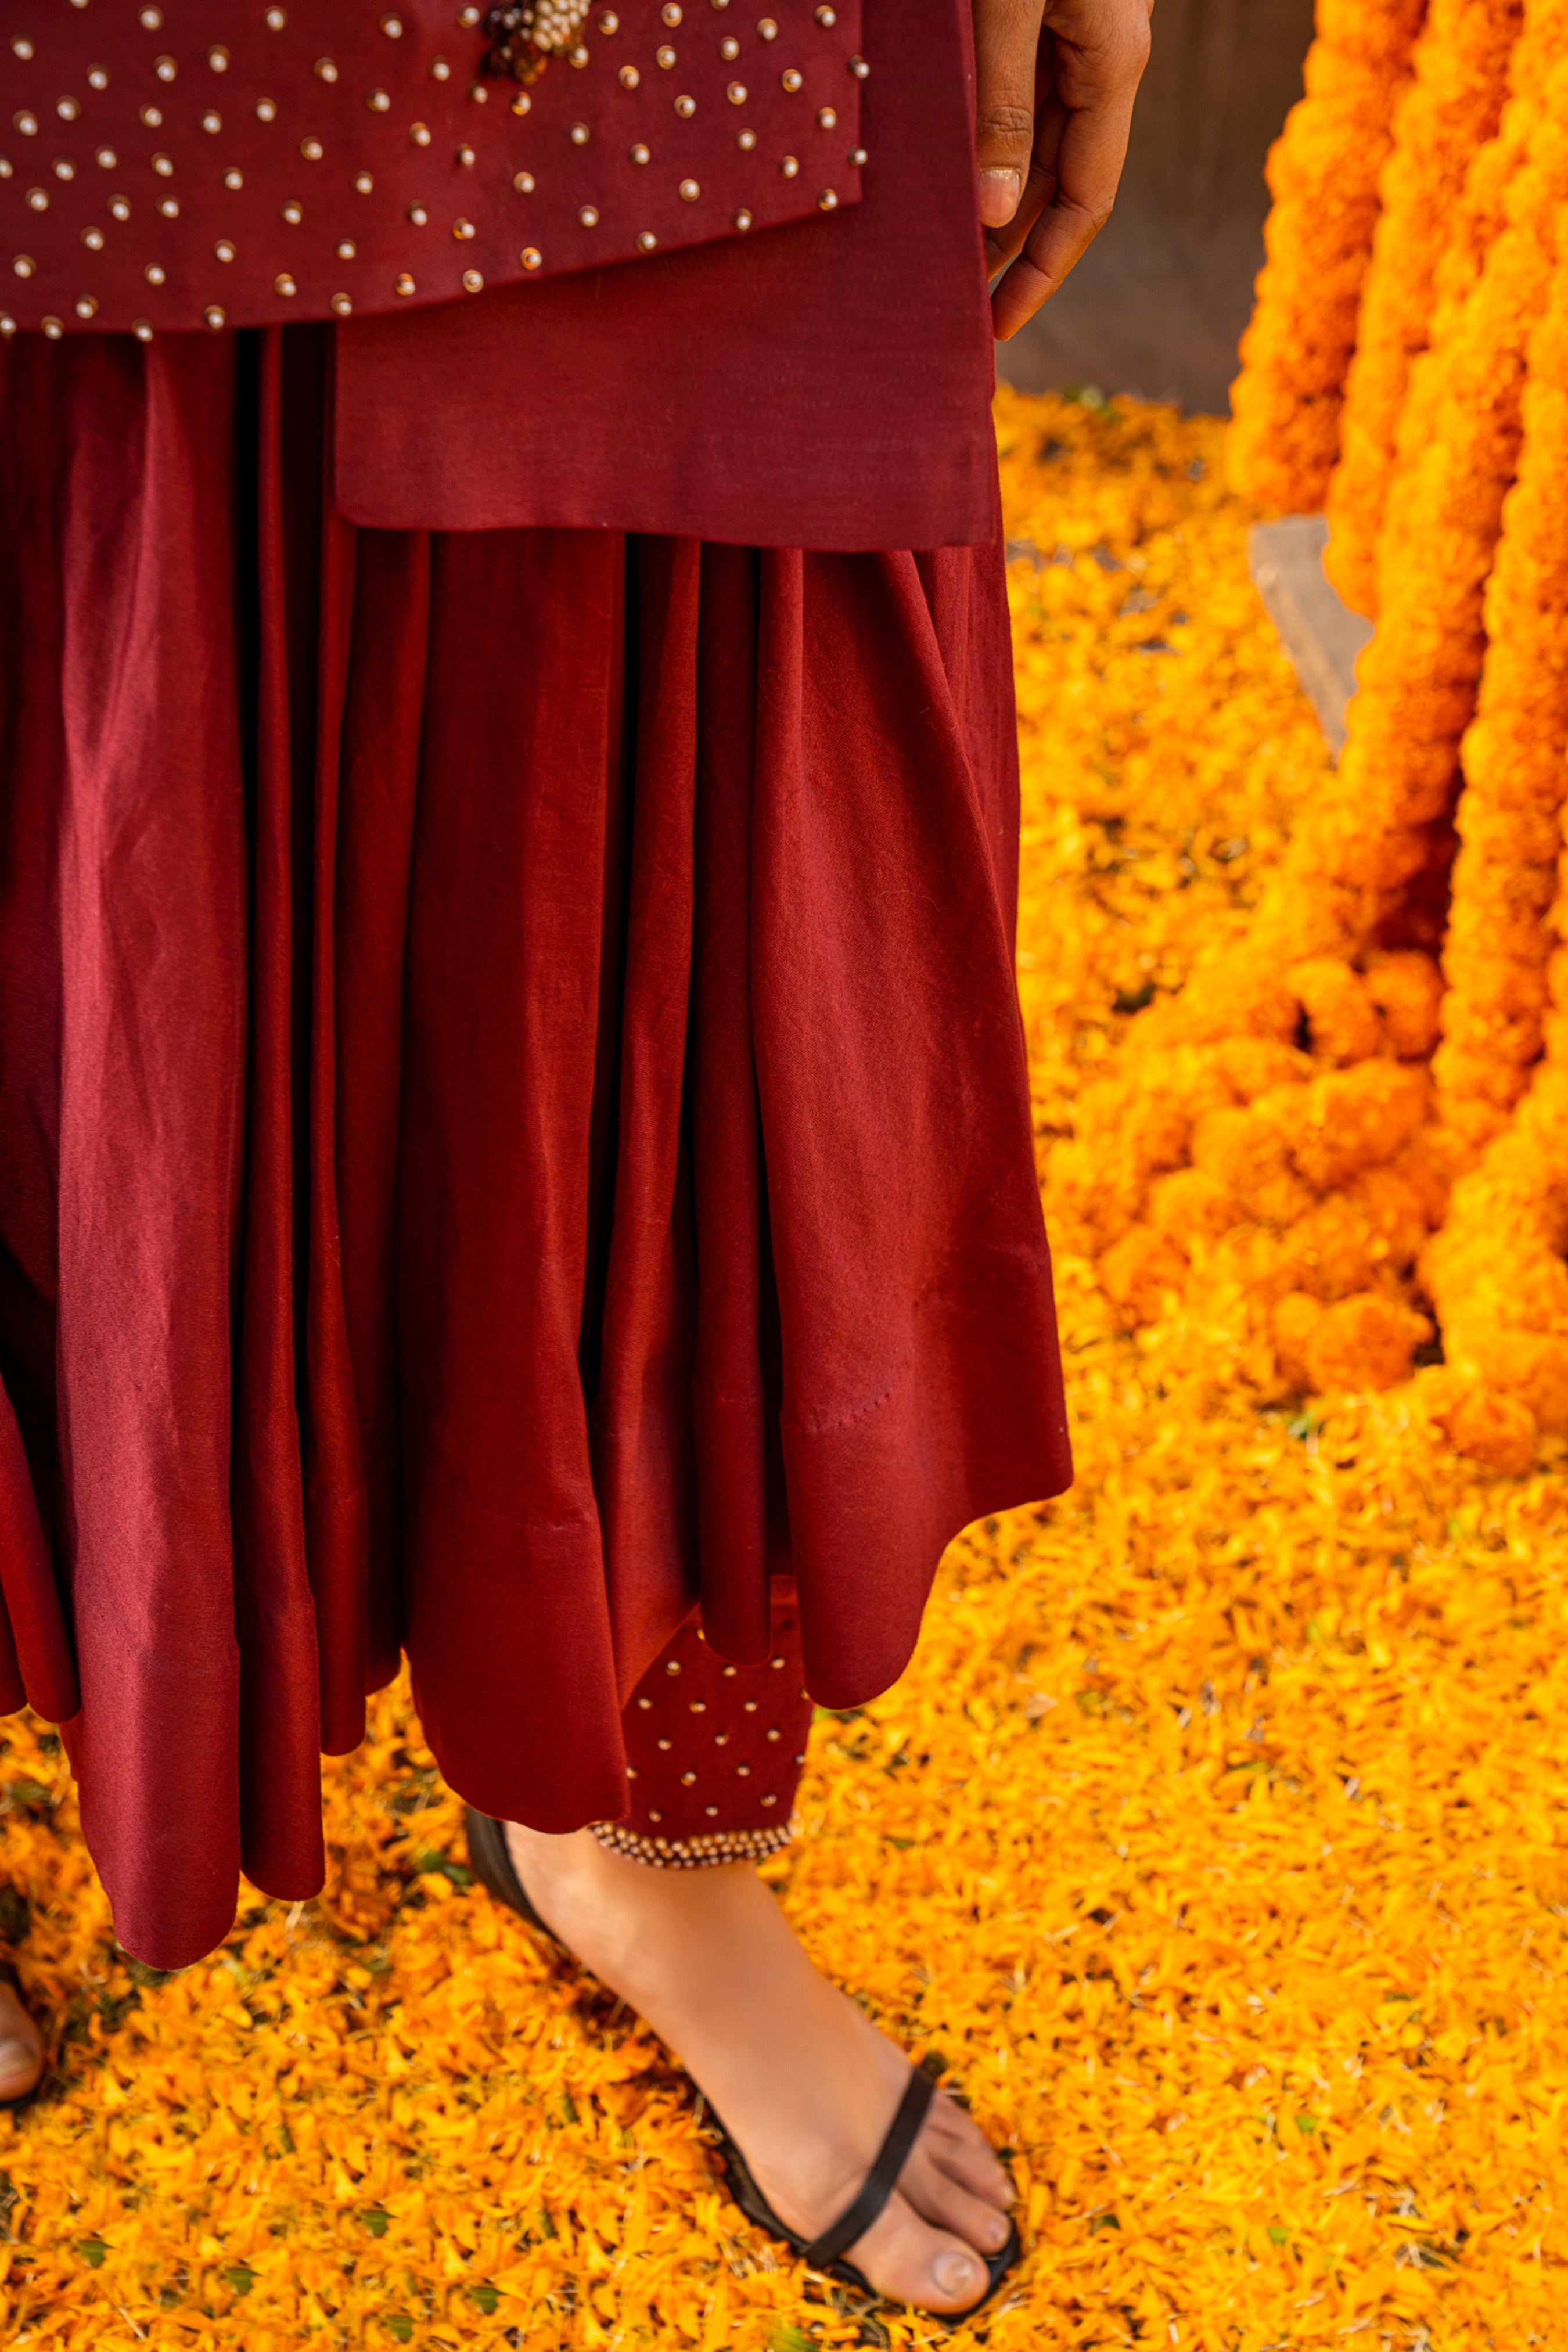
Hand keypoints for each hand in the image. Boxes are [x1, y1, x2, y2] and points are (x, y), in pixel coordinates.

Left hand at [973, 0, 1152, 340]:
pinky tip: (951, 162)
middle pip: (1060, 180)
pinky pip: (1026, 87)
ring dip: (995, 192)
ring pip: (1041, 137)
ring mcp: (1085, 32)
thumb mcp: (1007, 4)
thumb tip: (993, 211)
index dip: (1042, 273)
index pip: (1085, 202)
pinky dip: (989, 134)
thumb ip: (1003, 101)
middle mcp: (1107, 58)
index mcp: (1113, 65)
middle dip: (1008, 242)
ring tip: (943, 241)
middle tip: (952, 291)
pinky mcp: (1058, 6)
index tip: (997, 325)